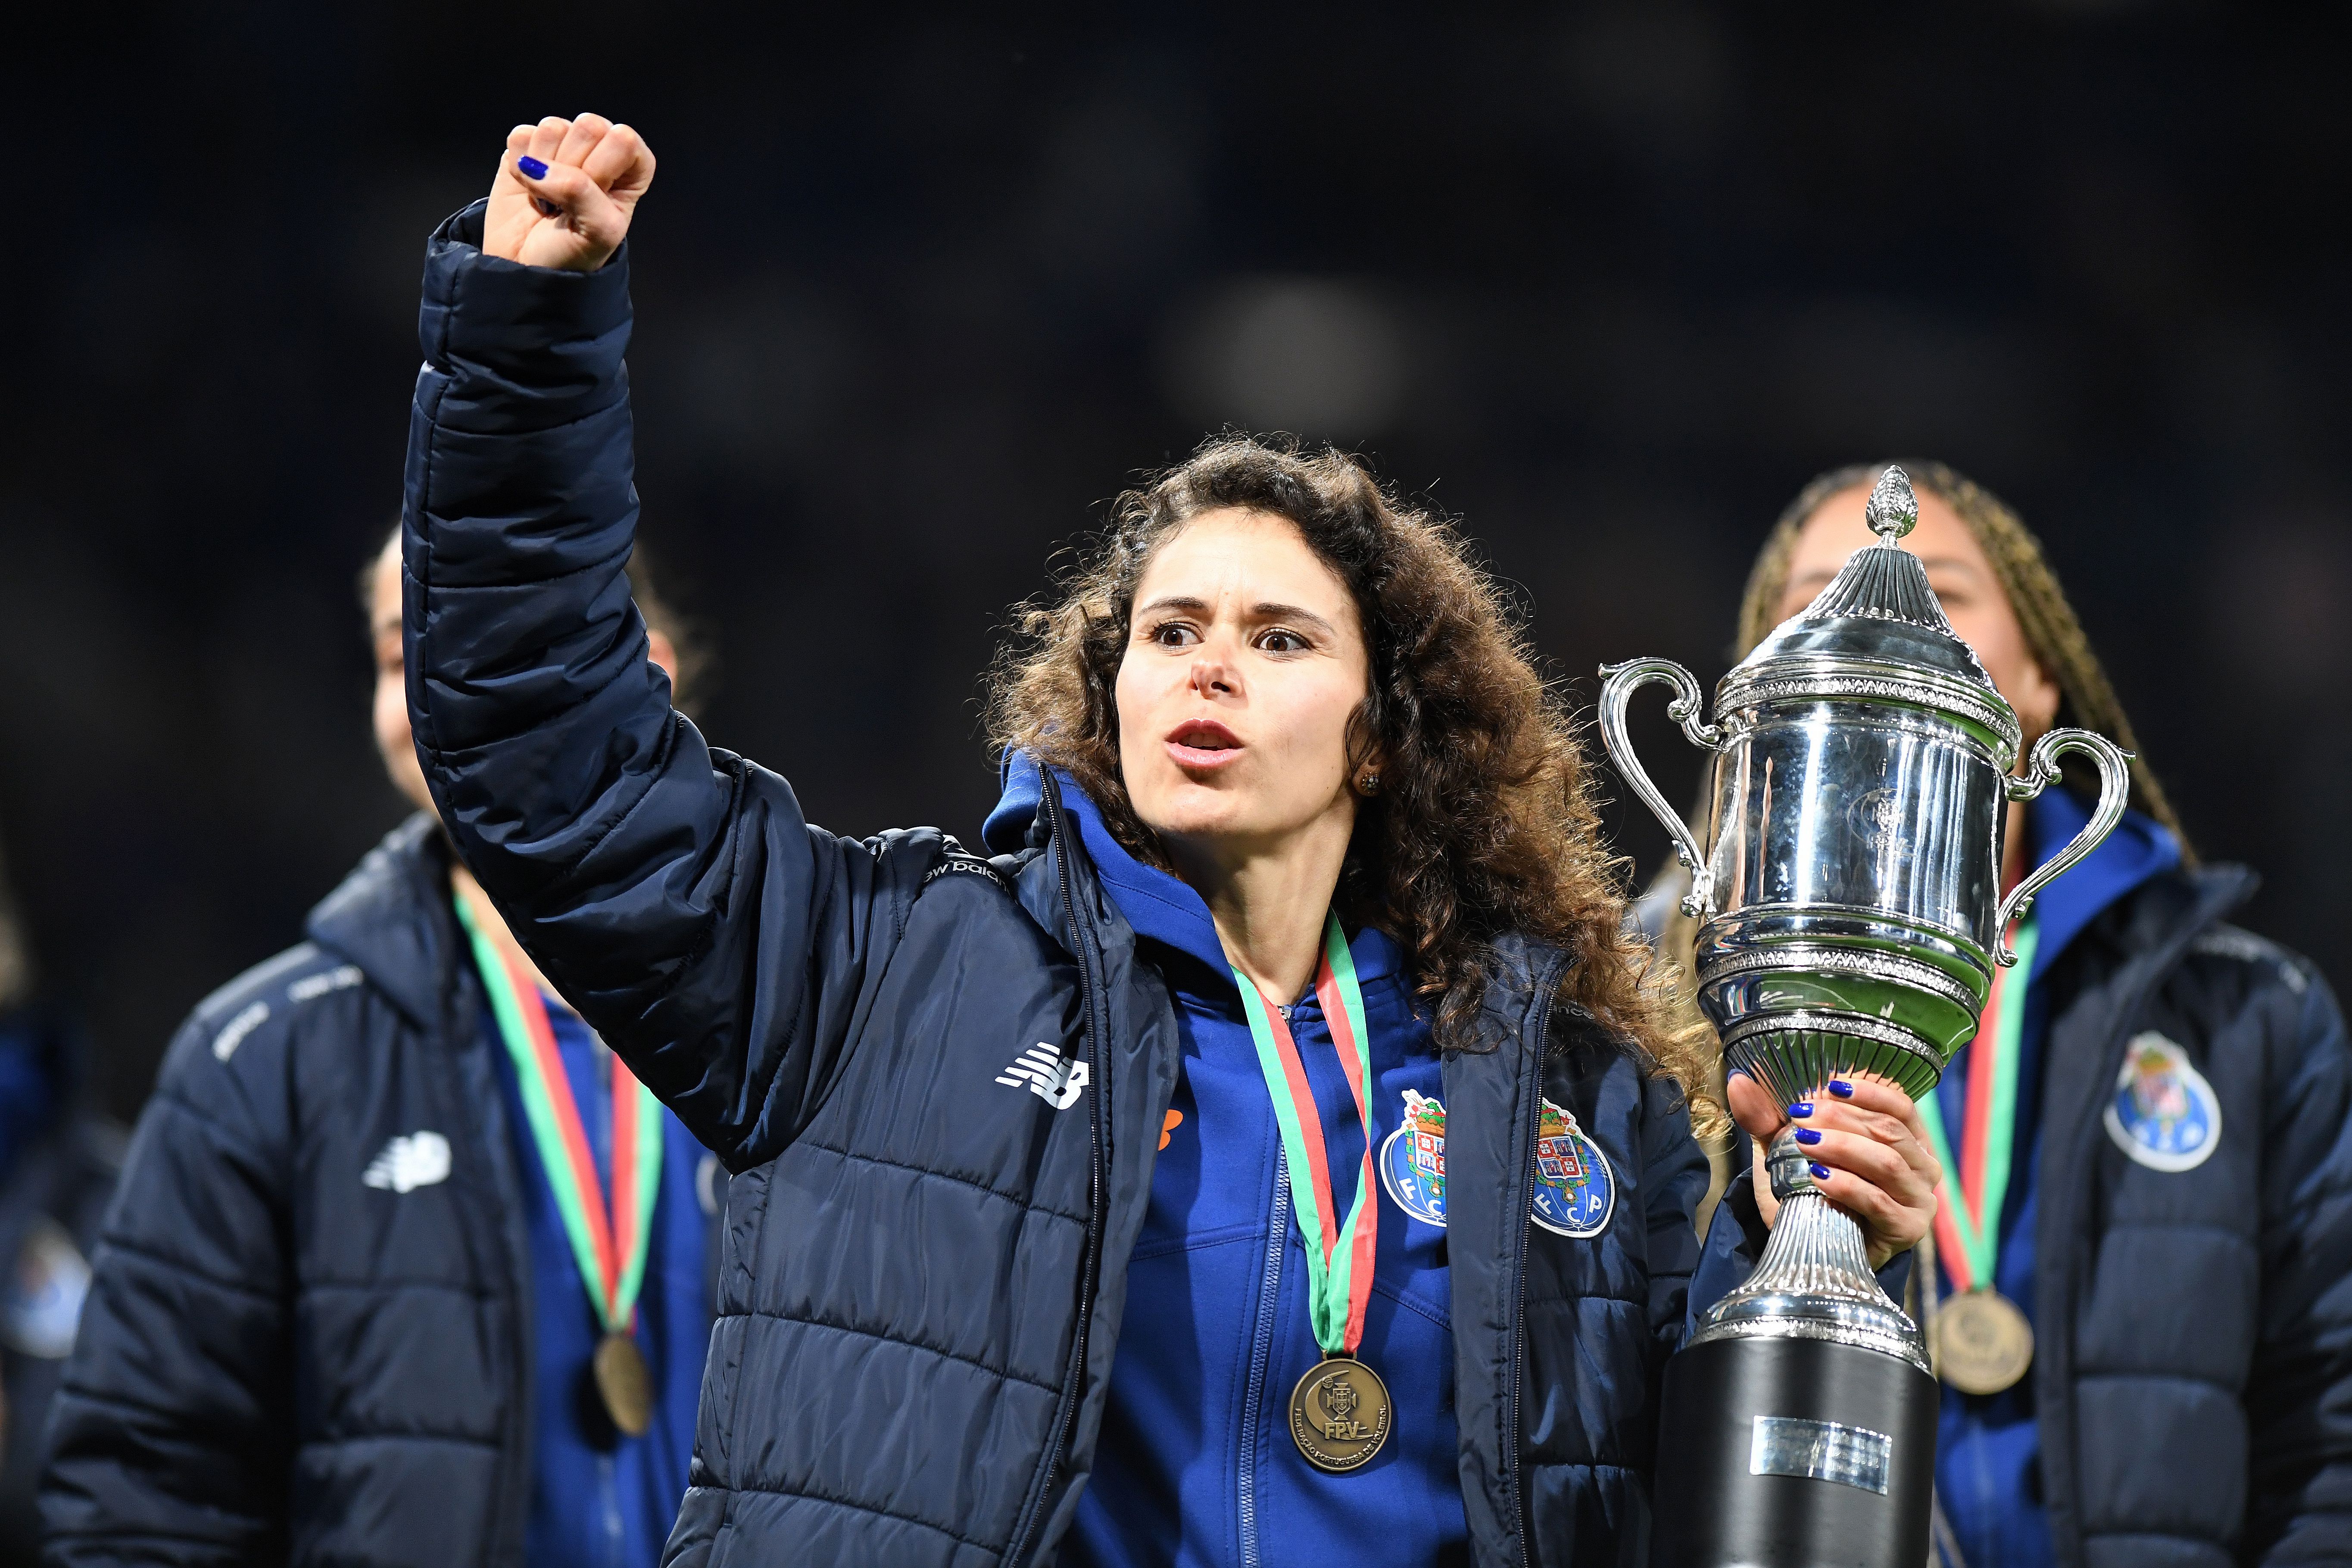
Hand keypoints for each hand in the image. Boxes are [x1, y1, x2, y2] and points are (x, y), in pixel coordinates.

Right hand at [482, 114, 655, 272]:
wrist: (526, 267)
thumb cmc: (572, 254)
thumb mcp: (598, 233)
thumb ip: (582, 193)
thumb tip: (540, 166)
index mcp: (630, 170)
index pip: (624, 139)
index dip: (604, 167)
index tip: (594, 197)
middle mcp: (599, 150)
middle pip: (589, 126)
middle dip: (572, 167)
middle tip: (568, 201)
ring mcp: (561, 145)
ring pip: (553, 127)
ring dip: (544, 169)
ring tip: (548, 198)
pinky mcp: (527, 147)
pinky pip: (521, 135)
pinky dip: (518, 166)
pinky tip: (528, 188)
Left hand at [1728, 1071, 1938, 1270]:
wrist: (1814, 1248)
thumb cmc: (1811, 1190)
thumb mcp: (1786, 1149)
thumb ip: (1767, 1117)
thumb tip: (1737, 1081)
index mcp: (1908, 1139)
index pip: (1900, 1106)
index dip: (1869, 1092)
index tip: (1830, 1085)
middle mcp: (1923, 1167)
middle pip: (1888, 1131)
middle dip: (1841, 1119)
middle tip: (1800, 1116)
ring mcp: (1919, 1200)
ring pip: (1886, 1162)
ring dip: (1843, 1147)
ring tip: (1805, 1143)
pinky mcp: (1906, 1229)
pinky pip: (1878, 1201)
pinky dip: (1847, 1186)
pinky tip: (1819, 1177)